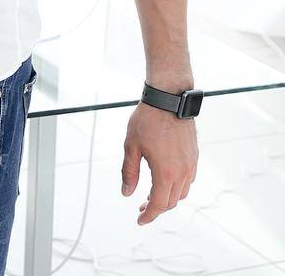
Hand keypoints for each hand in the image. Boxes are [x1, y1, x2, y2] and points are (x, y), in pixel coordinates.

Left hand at [122, 102, 198, 224]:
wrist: (170, 101)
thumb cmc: (147, 121)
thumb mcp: (131, 146)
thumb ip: (129, 172)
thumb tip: (127, 193)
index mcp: (166, 172)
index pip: (159, 204)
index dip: (149, 215)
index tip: (140, 220)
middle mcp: (183, 172)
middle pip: (171, 202)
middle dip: (156, 209)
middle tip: (141, 209)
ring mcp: (191, 165)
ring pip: (182, 193)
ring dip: (167, 199)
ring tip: (151, 197)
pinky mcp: (194, 157)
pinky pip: (188, 181)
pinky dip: (176, 188)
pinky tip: (164, 182)